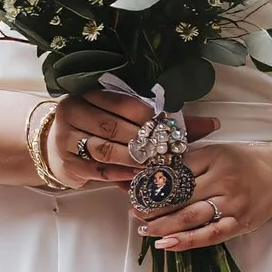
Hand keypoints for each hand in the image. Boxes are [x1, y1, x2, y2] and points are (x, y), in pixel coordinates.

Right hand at [47, 96, 220, 191]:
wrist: (59, 147)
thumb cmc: (100, 128)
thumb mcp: (125, 117)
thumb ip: (165, 120)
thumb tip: (213, 124)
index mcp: (88, 94)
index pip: (120, 101)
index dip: (144, 115)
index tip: (163, 126)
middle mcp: (73, 112)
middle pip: (112, 127)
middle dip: (141, 140)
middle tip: (162, 150)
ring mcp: (66, 138)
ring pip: (103, 149)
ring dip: (131, 159)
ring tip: (151, 164)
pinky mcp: (67, 163)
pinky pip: (96, 169)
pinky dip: (118, 174)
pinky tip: (135, 177)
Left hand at [135, 137, 271, 252]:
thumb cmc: (245, 161)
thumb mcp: (217, 151)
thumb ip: (190, 161)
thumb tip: (156, 174)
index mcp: (215, 157)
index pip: (176, 173)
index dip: (154, 184)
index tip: (136, 191)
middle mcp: (224, 180)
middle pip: (179, 197)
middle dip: (152, 207)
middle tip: (135, 212)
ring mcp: (232, 204)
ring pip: (190, 218)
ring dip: (162, 225)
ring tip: (144, 229)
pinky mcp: (239, 224)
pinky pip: (208, 236)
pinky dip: (185, 241)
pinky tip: (166, 244)